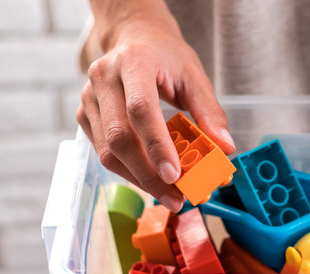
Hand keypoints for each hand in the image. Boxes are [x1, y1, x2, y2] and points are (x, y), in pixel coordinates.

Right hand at [77, 14, 233, 211]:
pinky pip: (103, 152)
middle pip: (119, 137)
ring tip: (168, 195)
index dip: (157, 146)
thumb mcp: (195, 76)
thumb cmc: (166, 57)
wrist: (134, 38)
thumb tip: (225, 149)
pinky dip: (128, 171)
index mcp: (134, 62)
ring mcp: (89, 97)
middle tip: (177, 198)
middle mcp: (104, 78)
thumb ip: (210, 112)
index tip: (175, 176)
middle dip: (149, 175)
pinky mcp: (84, 115)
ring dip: (139, 179)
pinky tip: (151, 179)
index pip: (141, 109)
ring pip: (107, 152)